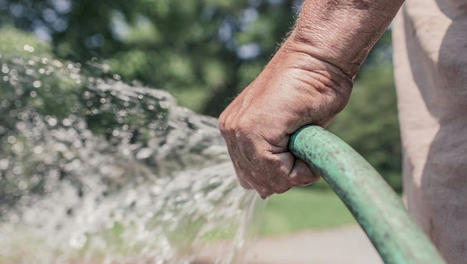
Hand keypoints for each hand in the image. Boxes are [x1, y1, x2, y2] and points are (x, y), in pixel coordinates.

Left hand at [218, 39, 352, 197]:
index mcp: (235, 129)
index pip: (250, 176)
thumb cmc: (311, 89)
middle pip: (256, 182)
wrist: (318, 59)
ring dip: (294, 173)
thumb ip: (273, 154)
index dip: (280, 175)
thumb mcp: (288, 130)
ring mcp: (238, 130)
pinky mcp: (252, 130)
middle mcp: (231, 131)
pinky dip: (301, 170)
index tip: (299, 152)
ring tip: (306, 144)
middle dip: (285, 177)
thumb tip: (264, 191)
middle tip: (304, 150)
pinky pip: (277, 172)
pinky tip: (308, 144)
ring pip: (267, 180)